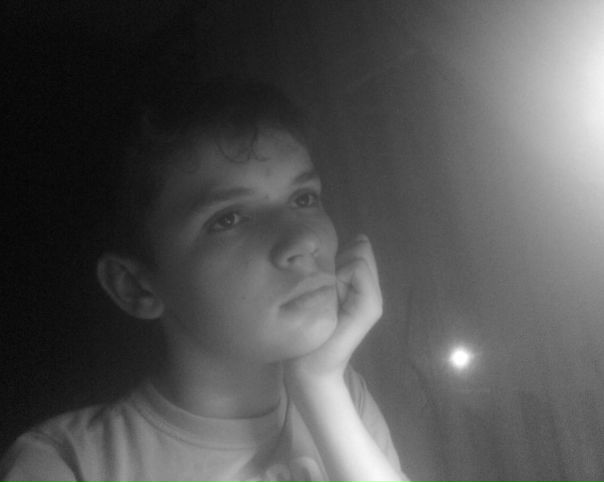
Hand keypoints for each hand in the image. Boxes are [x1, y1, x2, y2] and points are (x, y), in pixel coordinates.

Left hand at [285, 234, 382, 383]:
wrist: (308, 365)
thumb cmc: (308, 327)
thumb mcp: (320, 289)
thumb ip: (336, 266)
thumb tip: (357, 238)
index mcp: (360, 285)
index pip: (359, 247)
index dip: (337, 256)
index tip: (322, 283)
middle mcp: (372, 290)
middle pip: (360, 249)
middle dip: (338, 262)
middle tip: (325, 292)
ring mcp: (373, 300)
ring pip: (358, 257)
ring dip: (336, 271)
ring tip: (327, 299)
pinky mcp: (370, 307)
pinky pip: (359, 269)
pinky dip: (342, 277)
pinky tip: (332, 300)